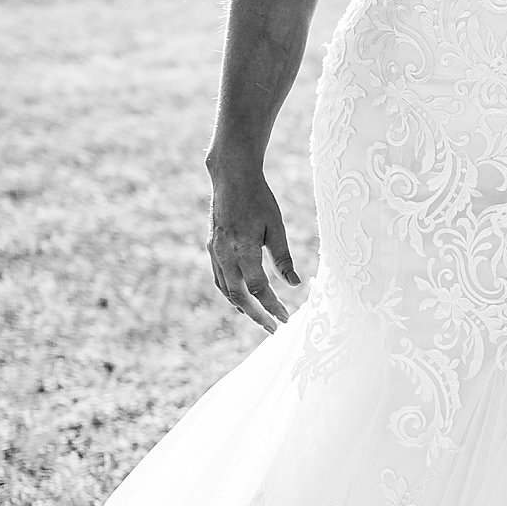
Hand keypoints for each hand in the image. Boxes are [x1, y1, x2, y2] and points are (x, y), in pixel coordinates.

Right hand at [205, 160, 300, 330]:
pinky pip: (219, 278)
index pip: (257, 287)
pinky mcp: (212, 248)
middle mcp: (225, 253)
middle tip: (274, 328)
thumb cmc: (259, 199)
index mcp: (243, 247)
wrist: (231, 177)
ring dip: (242, 307)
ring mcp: (215, 251)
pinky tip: (242, 300)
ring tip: (260, 319)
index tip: (286, 317)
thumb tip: (294, 284)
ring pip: (225, 289)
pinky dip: (230, 293)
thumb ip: (283, 258)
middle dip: (256, 315)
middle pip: (238, 295)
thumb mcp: (276, 226)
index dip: (272, 305)